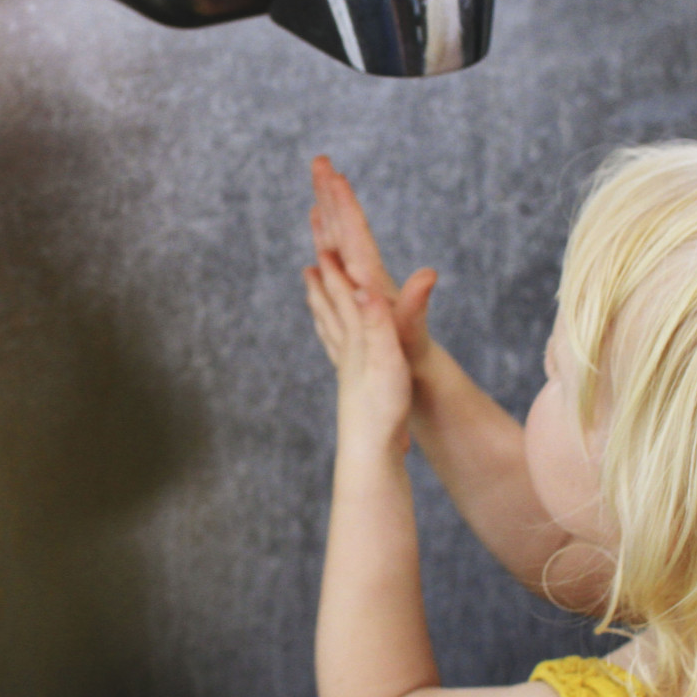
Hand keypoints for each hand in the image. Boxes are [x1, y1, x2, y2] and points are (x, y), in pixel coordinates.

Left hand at [305, 252, 413, 460]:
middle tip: (309, 266)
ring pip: (331, 333)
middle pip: (330, 311)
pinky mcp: (354, 388)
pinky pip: (340, 356)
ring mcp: (348, 371)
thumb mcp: (387, 359)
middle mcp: (348, 352)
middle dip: (321, 287)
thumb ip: (376, 323)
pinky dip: (334, 342)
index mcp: (357, 340)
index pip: (343, 299)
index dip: (335, 273)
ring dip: (322, 311)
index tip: (324, 247)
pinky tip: (338, 346)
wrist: (371, 450)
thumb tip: (362, 288)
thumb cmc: (382, 407)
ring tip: (313, 298)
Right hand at [309, 157, 437, 367]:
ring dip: (328, 216)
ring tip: (317, 191)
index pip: (356, 233)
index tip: (334, 173)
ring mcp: (360, 284)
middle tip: (320, 160)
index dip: (344, 204)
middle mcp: (366, 274)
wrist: (418, 370)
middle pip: (346, 227)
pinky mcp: (356, 297)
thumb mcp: (413, 331)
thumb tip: (429, 275)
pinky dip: (326, 250)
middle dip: (332, 194)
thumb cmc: (412, 356)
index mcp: (373, 278)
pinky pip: (335, 267)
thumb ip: (417, 304)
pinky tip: (318, 249)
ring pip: (339, 242)